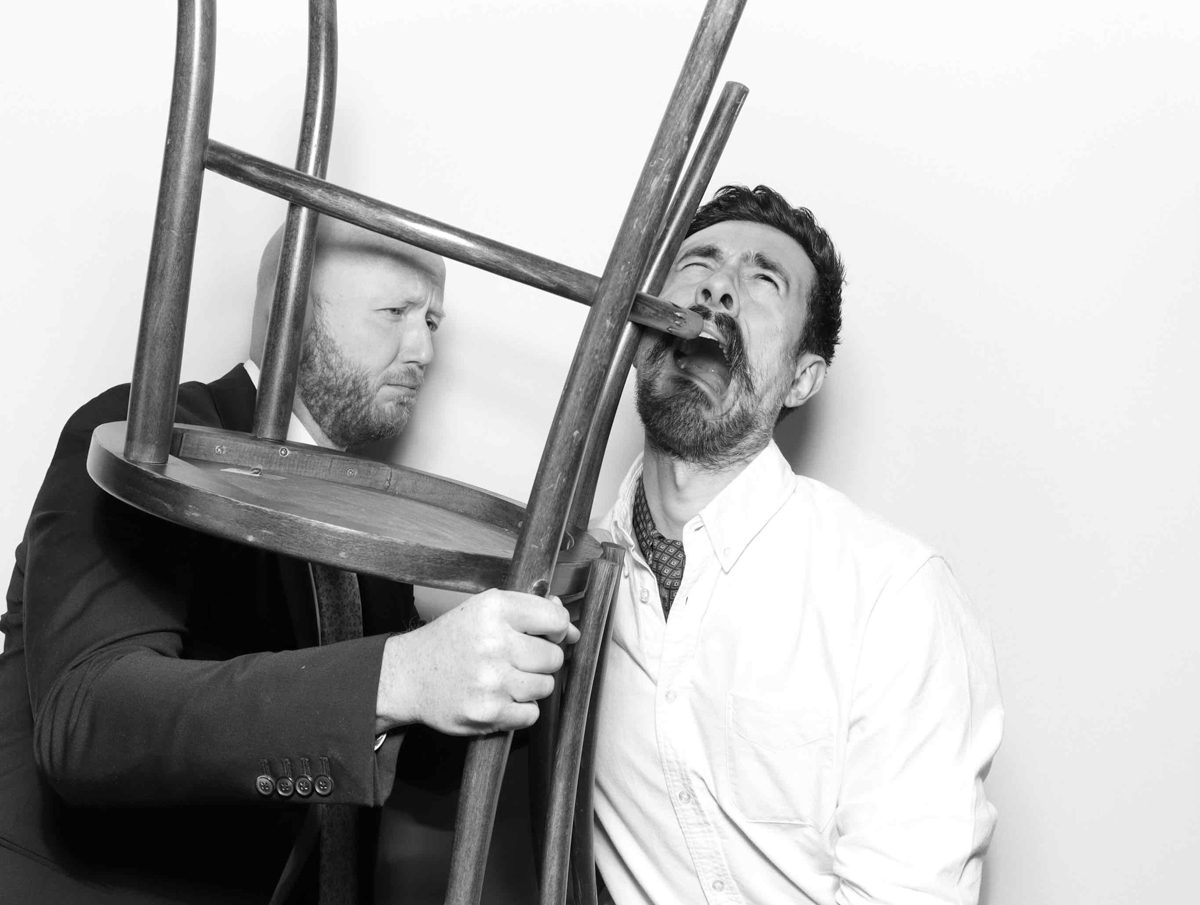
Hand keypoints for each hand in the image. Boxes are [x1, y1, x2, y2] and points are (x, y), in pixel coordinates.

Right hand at [375, 589, 579, 735]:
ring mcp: (491, 680)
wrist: (410, 675)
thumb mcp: (484, 610)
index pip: (555, 619)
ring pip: (545, 686)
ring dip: (532, 685)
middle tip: (518, 659)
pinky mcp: (488, 713)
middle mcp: (494, 642)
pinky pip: (531, 714)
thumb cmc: (451, 640)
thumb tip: (568, 625)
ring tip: (506, 678)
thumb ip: (528, 611)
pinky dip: (521, 710)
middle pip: (554, 657)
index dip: (559, 630)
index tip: (552, 635)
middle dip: (542, 660)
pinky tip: (500, 697)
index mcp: (494, 609)